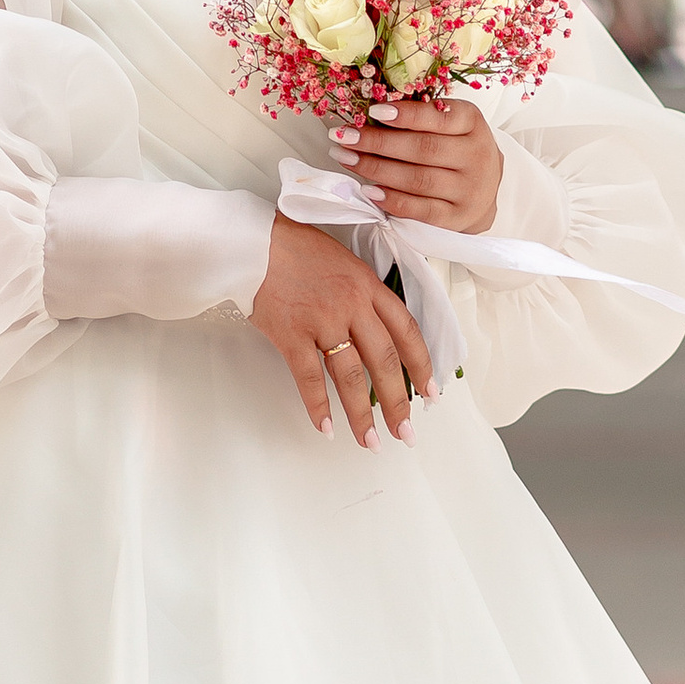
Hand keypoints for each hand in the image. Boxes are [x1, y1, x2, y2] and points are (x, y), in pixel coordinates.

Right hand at [250, 215, 433, 445]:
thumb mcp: (342, 262)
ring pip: (351, 376)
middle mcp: (351, 305)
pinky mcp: (292, 335)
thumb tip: (372, 333)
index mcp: (368, 286)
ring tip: (370, 442)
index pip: (406, 331)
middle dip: (398, 402)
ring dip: (361, 415)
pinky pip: (310, 378)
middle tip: (405, 432)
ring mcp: (322, 321)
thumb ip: (361, 295)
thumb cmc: (294, 248)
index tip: (430, 393)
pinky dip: (319, 406)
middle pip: (384, 361)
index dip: (421, 366)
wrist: (254, 242)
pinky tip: (326, 428)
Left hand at [333, 96, 502, 234]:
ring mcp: (469, 190)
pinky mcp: (457, 217)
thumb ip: (421, 117)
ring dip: (376, 168)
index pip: (439, 117)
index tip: (374, 111)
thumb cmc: (458, 149)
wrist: (484, 190)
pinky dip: (392, 199)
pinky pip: (420, 209)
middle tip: (345, 136)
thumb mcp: (451, 125)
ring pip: (418, 179)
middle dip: (378, 142)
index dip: (406, 115)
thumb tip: (372, 114)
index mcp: (473, 124)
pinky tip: (368, 189)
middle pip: (423, 149)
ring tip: (347, 158)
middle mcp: (476, 156)